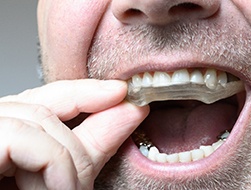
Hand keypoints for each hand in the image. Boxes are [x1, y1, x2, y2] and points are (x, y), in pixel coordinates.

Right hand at [0, 79, 148, 188]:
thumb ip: (87, 149)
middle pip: (44, 108)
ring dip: (66, 164)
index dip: (85, 92)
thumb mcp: (55, 180)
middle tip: (84, 185)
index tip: (121, 93)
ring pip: (38, 121)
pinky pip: (24, 139)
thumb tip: (128, 114)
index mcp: (6, 136)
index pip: (48, 98)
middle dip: (78, 144)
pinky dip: (51, 165)